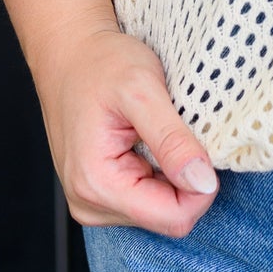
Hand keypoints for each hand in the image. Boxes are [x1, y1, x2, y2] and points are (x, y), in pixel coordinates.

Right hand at [31, 21, 218, 236]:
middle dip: (186, 178)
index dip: (202, 186)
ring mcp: (93, 201)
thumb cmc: (101, 64)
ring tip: (157, 131)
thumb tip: (203, 182)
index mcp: (97, 184)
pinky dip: (160, 171)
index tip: (203, 144)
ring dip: (172, 173)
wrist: (69, 53)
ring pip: (160, 209)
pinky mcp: (100, 193)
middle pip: (168, 216)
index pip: (173, 218)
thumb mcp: (143, 90)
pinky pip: (147, 197)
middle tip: (177, 130)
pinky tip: (148, 140)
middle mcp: (90, 203)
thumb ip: (172, 140)